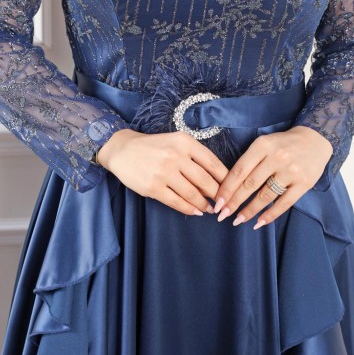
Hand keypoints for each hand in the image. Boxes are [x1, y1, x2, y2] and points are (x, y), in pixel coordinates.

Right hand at [96, 128, 228, 216]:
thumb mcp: (176, 142)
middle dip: (217, 195)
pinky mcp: (153, 187)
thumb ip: (195, 157)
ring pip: (192, 194)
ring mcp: (164, 172)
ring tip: (210, 209)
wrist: (122, 150)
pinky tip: (195, 212)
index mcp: (185, 142)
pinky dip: (188, 209)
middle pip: (205, 181)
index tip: (231, 189)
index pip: (213, 163)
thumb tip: (215, 181)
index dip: (225, 180)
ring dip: (204, 205)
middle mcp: (176, 156)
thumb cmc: (153, 147)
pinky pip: (176, 202)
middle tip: (223, 203)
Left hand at [212, 125, 333, 228]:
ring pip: (266, 196)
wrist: (316, 138)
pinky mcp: (304, 183)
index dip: (227, 188)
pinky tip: (259, 223)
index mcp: (262, 145)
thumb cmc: (284, 143)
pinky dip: (270, 215)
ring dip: (250, 211)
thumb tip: (230, 187)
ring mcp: (291, 171)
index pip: (240, 170)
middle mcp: (276, 157)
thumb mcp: (264, 144)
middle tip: (222, 215)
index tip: (217, 203)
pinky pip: (284, 203)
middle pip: (250, 184)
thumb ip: (249, 161)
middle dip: (234, 202)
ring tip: (238, 221)